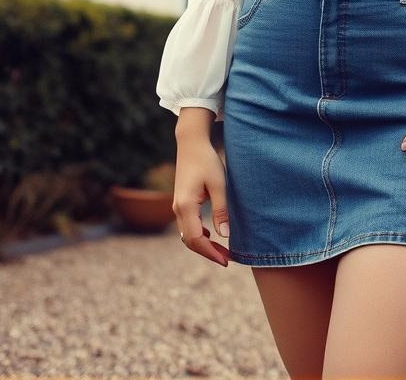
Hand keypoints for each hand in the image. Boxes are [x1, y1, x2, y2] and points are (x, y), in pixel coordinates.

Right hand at [173, 137, 230, 267]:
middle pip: (190, 241)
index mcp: (186, 207)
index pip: (197, 239)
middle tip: (228, 259)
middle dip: (209, 252)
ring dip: (204, 244)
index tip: (227, 260)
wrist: (191, 143)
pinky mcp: (181, 202)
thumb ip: (221, 210)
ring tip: (223, 250)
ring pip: (188, 234)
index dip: (211, 253)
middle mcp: (178, 209)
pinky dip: (199, 234)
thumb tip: (225, 236)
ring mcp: (177, 206)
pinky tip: (212, 234)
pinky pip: (188, 225)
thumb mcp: (219, 185)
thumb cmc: (206, 161)